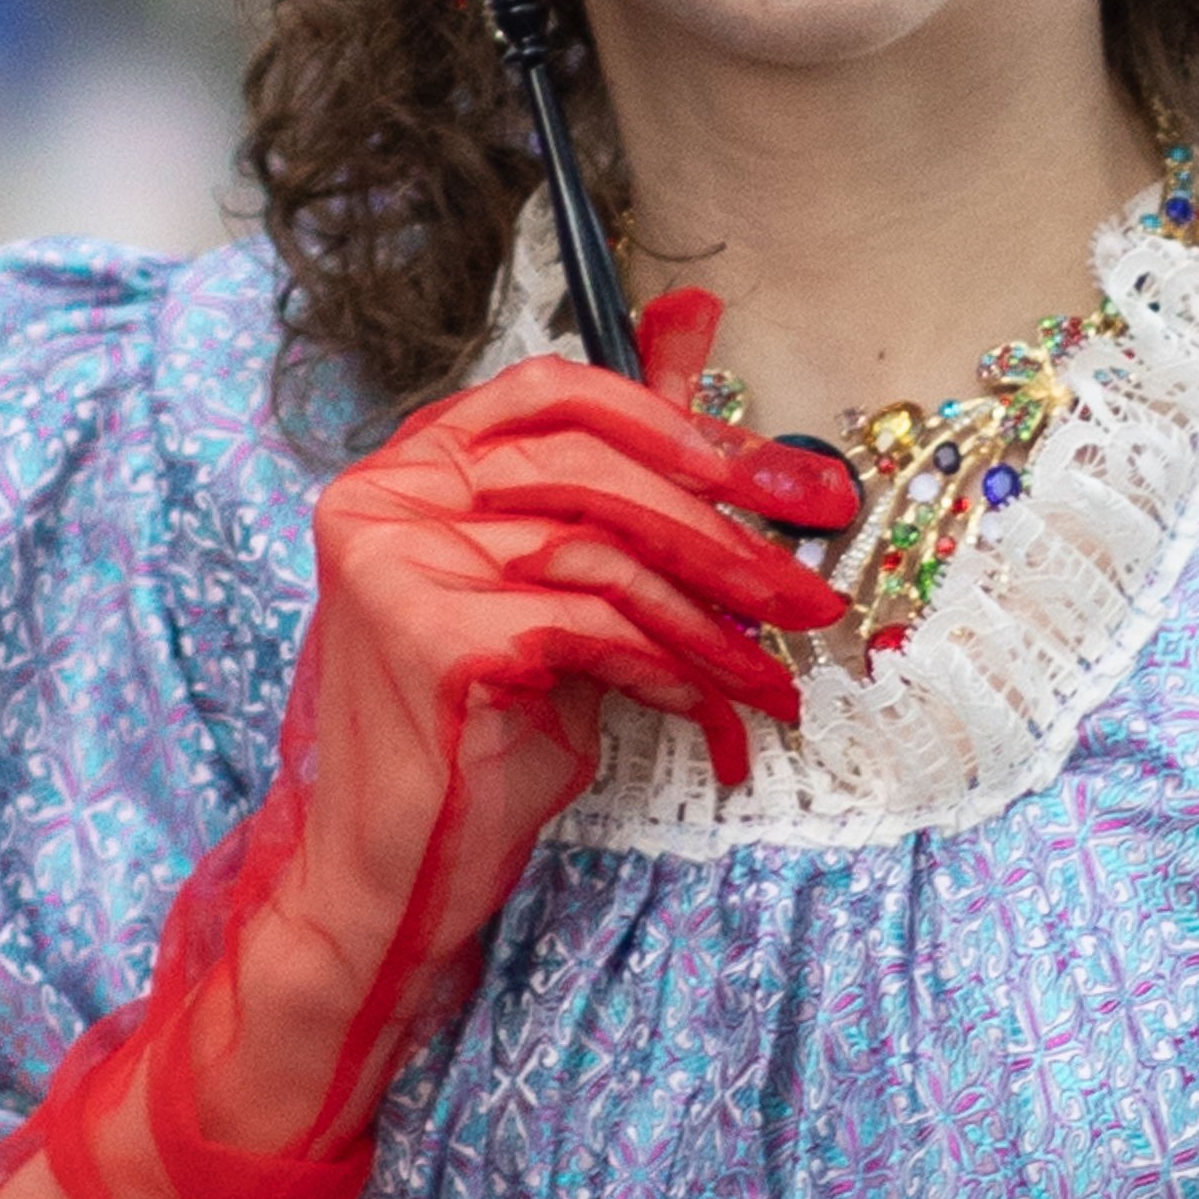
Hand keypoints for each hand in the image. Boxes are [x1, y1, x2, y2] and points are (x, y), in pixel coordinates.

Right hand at [286, 309, 851, 1000]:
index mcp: (412, 466)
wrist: (393, 879)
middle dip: (723, 533)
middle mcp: (385, 496)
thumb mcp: (564, 590)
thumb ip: (625, 466)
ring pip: (601, 551)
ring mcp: (395, 561)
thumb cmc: (480, 737)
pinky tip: (703, 714)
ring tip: (773, 677)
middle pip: (591, 471)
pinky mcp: (427, 634)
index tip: (786, 482)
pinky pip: (592, 626)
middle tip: (812, 594)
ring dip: (712, 621)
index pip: (558, 393)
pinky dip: (668, 671)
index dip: (680, 426)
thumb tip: (696, 319)